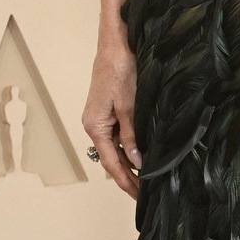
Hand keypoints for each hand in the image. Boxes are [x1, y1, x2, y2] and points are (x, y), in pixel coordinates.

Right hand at [81, 36, 142, 197]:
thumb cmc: (119, 70)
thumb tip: (137, 161)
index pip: (111, 163)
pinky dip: (128, 144)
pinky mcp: (106, 108)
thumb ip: (131, 135)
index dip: (125, 181)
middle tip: (145, 191)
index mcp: (94, 126)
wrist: (115, 43)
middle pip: (111, 157)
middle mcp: (93, 124)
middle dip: (128, 174)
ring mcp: (99, 116)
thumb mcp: (128, 105)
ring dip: (129, 160)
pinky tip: (140, 150)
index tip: (138, 195)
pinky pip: (116, 133)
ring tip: (146, 176)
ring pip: (115, 145)